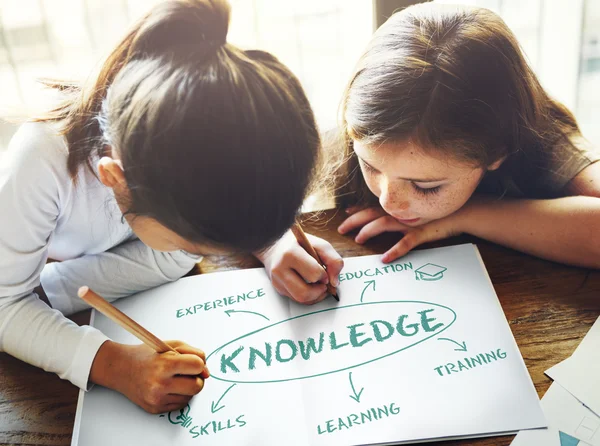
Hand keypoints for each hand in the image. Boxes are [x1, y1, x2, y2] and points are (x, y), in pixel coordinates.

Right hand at [90, 340, 208, 413]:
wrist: (121, 368)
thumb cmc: (148, 355)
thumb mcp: (171, 345)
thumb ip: (194, 354)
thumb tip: (207, 372)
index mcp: (164, 364)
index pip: (197, 366)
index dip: (199, 363)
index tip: (193, 363)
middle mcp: (160, 384)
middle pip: (197, 386)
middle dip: (197, 378)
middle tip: (188, 373)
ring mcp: (157, 398)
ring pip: (190, 396)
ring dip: (187, 387)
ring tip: (175, 378)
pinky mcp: (155, 408)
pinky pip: (180, 404)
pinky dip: (179, 395)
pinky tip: (169, 387)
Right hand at [255, 229, 343, 303]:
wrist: (276, 245)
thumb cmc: (300, 244)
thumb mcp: (319, 245)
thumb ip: (333, 260)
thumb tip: (335, 283)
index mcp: (290, 254)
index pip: (313, 274)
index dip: (324, 275)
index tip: (325, 271)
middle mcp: (280, 269)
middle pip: (304, 292)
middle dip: (319, 291)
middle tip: (323, 283)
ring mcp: (277, 281)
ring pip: (300, 299)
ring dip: (315, 296)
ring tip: (319, 286)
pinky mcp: (278, 289)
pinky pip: (297, 300)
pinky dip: (309, 297)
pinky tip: (311, 287)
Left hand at [338, 206, 462, 262]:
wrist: (460, 214)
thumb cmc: (435, 214)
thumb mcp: (414, 212)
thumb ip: (399, 214)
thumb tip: (382, 217)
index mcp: (398, 208)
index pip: (372, 207)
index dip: (357, 210)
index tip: (345, 214)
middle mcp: (400, 213)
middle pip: (371, 214)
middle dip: (354, 221)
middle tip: (341, 229)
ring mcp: (410, 222)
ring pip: (384, 224)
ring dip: (369, 230)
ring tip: (358, 239)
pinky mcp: (421, 233)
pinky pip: (405, 243)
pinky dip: (394, 251)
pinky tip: (384, 258)